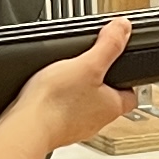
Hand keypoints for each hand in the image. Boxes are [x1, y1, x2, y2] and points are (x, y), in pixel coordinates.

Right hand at [2, 20, 137, 154]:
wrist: (26, 127)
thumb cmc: (57, 102)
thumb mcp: (87, 64)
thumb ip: (108, 45)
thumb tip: (124, 28)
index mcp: (112, 106)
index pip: (131, 95)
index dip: (127, 80)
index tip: (119, 67)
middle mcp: (97, 121)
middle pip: (106, 100)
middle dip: (98, 85)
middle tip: (87, 69)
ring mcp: (76, 128)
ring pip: (83, 108)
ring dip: (77, 95)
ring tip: (65, 80)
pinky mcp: (57, 130)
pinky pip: (62, 115)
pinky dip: (58, 105)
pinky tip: (48, 95)